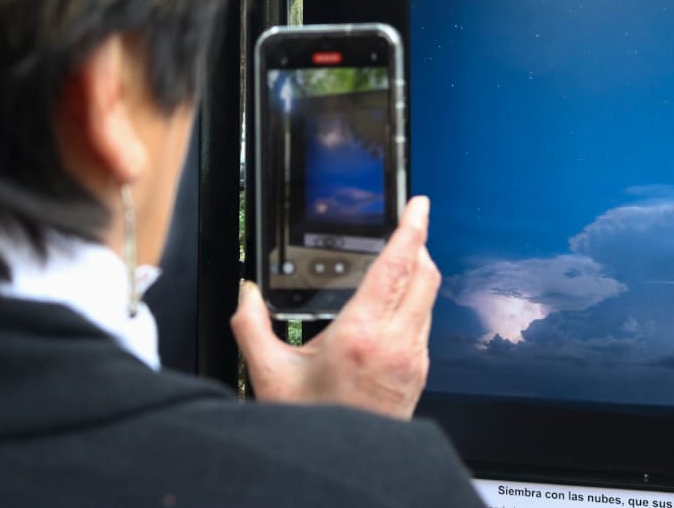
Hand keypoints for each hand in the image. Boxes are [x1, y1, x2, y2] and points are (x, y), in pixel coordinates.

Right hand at [231, 196, 440, 419]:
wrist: (347, 468)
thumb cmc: (313, 426)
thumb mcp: (270, 375)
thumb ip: (251, 326)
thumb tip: (246, 293)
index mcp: (364, 335)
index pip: (399, 266)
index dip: (412, 228)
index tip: (418, 205)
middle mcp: (398, 344)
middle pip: (425, 275)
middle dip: (418, 244)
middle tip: (407, 226)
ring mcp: (413, 360)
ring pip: (428, 299)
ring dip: (418, 273)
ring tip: (398, 261)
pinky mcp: (418, 374)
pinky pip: (423, 323)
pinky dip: (414, 301)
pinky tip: (393, 304)